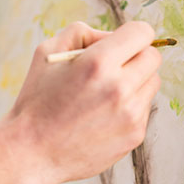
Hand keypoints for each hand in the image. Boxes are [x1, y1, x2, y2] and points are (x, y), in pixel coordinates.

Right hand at [0, 21, 160, 183]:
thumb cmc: (36, 100)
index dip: (130, 34)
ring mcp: (130, 114)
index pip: (141, 33)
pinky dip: (128, 107)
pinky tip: (100, 116)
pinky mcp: (135, 135)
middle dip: (134, 57)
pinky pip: (143, 109)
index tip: (120, 43)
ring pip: (152, 83)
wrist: (30, 151)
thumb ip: (81, 33)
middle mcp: (119, 88)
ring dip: (134, 82)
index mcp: (97, 64)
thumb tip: (111, 37)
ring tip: (103, 94)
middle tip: (112, 67)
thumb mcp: (46, 53)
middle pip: (153, 57)